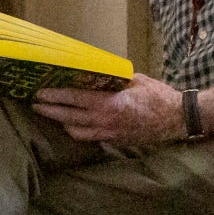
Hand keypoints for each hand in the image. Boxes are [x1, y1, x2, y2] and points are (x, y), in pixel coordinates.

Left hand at [32, 73, 184, 144]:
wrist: (178, 119)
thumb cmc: (159, 96)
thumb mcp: (136, 80)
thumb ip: (114, 78)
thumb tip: (96, 73)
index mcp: (110, 105)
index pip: (74, 100)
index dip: (55, 97)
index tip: (39, 93)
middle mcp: (106, 122)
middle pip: (69, 118)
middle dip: (50, 111)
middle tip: (35, 105)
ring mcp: (110, 134)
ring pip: (77, 132)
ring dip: (62, 123)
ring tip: (51, 114)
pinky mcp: (115, 141)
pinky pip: (90, 137)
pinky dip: (78, 131)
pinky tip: (73, 124)